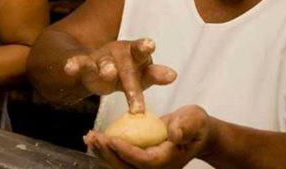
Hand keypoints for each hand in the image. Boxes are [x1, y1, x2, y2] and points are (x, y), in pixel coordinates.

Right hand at [64, 38, 175, 112]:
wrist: (103, 68)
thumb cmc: (129, 71)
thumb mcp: (142, 74)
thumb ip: (154, 74)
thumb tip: (173, 75)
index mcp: (135, 54)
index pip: (141, 51)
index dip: (144, 47)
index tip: (149, 45)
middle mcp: (118, 53)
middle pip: (125, 67)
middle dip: (129, 82)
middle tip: (136, 100)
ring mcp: (102, 58)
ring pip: (103, 63)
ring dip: (105, 68)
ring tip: (107, 74)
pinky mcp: (86, 64)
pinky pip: (80, 63)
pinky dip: (74, 65)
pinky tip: (69, 68)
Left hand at [84, 105, 216, 168]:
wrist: (196, 133)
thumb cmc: (195, 125)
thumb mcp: (194, 120)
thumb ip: (186, 126)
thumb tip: (175, 133)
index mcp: (168, 161)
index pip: (144, 161)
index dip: (126, 152)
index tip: (111, 139)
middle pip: (127, 167)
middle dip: (108, 154)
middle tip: (94, 137)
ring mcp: (148, 167)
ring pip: (121, 166)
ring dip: (103, 153)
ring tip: (90, 138)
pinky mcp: (140, 161)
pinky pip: (120, 159)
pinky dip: (107, 150)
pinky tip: (95, 140)